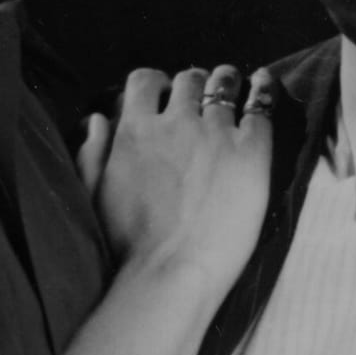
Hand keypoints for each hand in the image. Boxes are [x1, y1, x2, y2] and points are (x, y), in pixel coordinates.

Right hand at [76, 64, 272, 292]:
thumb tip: (97, 120)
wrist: (170, 274)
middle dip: (194, 86)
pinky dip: (262, 90)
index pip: (145, 82)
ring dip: (226, 84)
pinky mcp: (250, 151)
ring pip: (224, 84)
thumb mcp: (94, 196)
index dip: (156, 85)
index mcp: (135, 130)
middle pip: (189, 80)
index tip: (164, 97)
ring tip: (234, 91)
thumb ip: (91, 153)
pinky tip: (264, 85)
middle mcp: (175, 122)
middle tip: (203, 100)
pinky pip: (259, 104)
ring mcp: (215, 133)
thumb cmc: (128, 246)